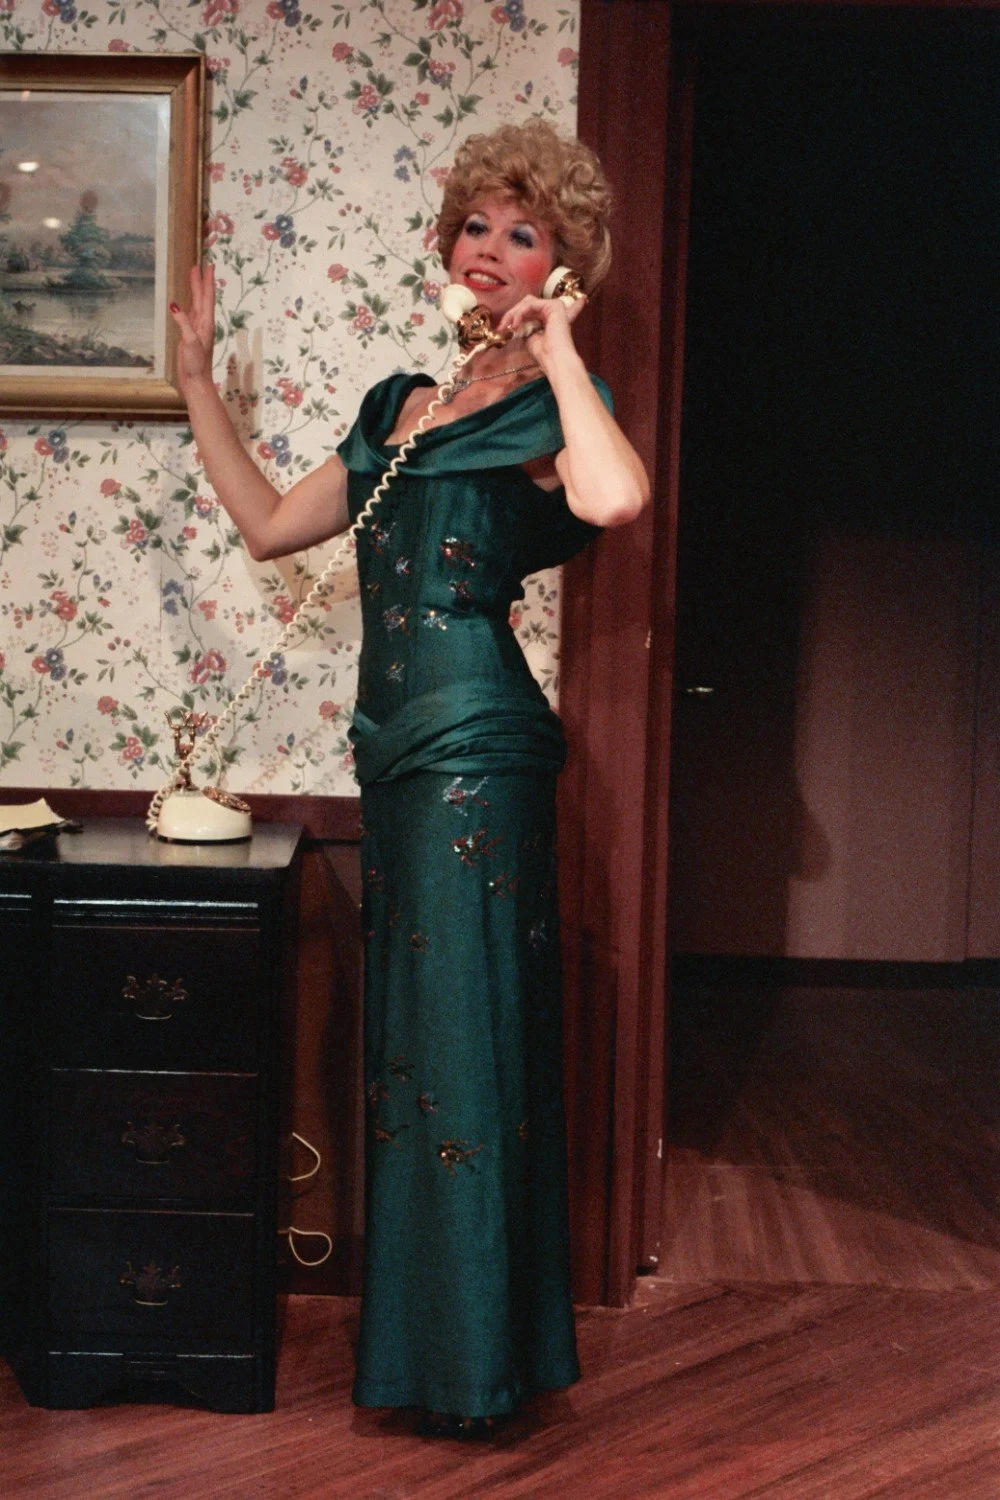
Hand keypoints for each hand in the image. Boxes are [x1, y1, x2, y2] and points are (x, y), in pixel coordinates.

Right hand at [169, 263, 217, 389]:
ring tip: (194, 276)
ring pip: (197, 304)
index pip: (207, 297)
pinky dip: (188, 304)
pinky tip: (186, 301)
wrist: (196, 381)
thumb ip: (183, 323)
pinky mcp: (189, 335)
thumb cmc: (195, 364)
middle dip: (201, 281)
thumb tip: (174, 304)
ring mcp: (196, 329)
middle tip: (200, 264)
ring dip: (196, 290)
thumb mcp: (189, 341)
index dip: (207, 281)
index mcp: (205, 323)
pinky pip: (189, 314)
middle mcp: (203, 324)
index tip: (208, 265)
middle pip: (202, 297)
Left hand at [495, 291, 586, 377]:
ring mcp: (555, 306)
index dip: (514, 316)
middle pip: (527, 304)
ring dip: (513, 313)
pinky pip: (531, 304)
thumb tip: (512, 322)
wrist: (554, 361)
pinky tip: (516, 325)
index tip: (501, 328)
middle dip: (511, 314)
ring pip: (528, 302)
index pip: (529, 310)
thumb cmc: (544, 354)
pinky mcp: (555, 305)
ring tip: (508, 327)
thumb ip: (523, 325)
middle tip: (501, 327)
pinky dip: (520, 313)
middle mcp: (554, 310)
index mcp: (549, 317)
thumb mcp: (528, 336)